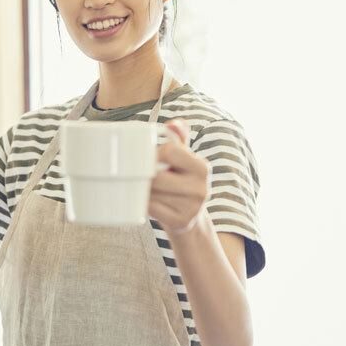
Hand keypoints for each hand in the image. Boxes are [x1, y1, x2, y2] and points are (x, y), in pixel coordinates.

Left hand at [149, 118, 210, 235]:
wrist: (190, 217)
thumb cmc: (181, 182)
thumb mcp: (183, 158)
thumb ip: (178, 138)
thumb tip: (173, 123)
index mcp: (202, 167)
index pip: (170, 151)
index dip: (155, 154)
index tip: (153, 160)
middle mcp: (201, 187)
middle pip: (157, 175)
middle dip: (145, 175)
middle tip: (144, 176)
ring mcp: (192, 207)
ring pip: (153, 193)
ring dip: (143, 190)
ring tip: (146, 188)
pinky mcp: (181, 222)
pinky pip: (152, 209)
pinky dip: (144, 204)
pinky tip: (147, 201)